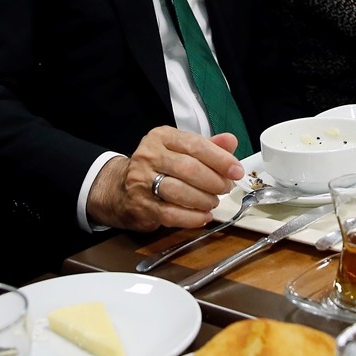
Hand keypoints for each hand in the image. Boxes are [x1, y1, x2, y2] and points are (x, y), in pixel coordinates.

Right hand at [86, 128, 242, 231]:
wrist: (119, 189)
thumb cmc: (159, 167)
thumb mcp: (182, 150)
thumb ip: (208, 146)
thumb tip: (232, 141)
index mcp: (162, 137)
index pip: (196, 145)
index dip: (221, 159)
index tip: (237, 171)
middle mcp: (149, 155)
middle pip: (189, 168)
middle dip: (214, 181)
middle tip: (226, 188)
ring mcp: (141, 181)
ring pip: (180, 191)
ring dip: (204, 199)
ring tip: (214, 202)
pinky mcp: (139, 205)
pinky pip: (171, 214)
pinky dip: (192, 217)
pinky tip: (204, 216)